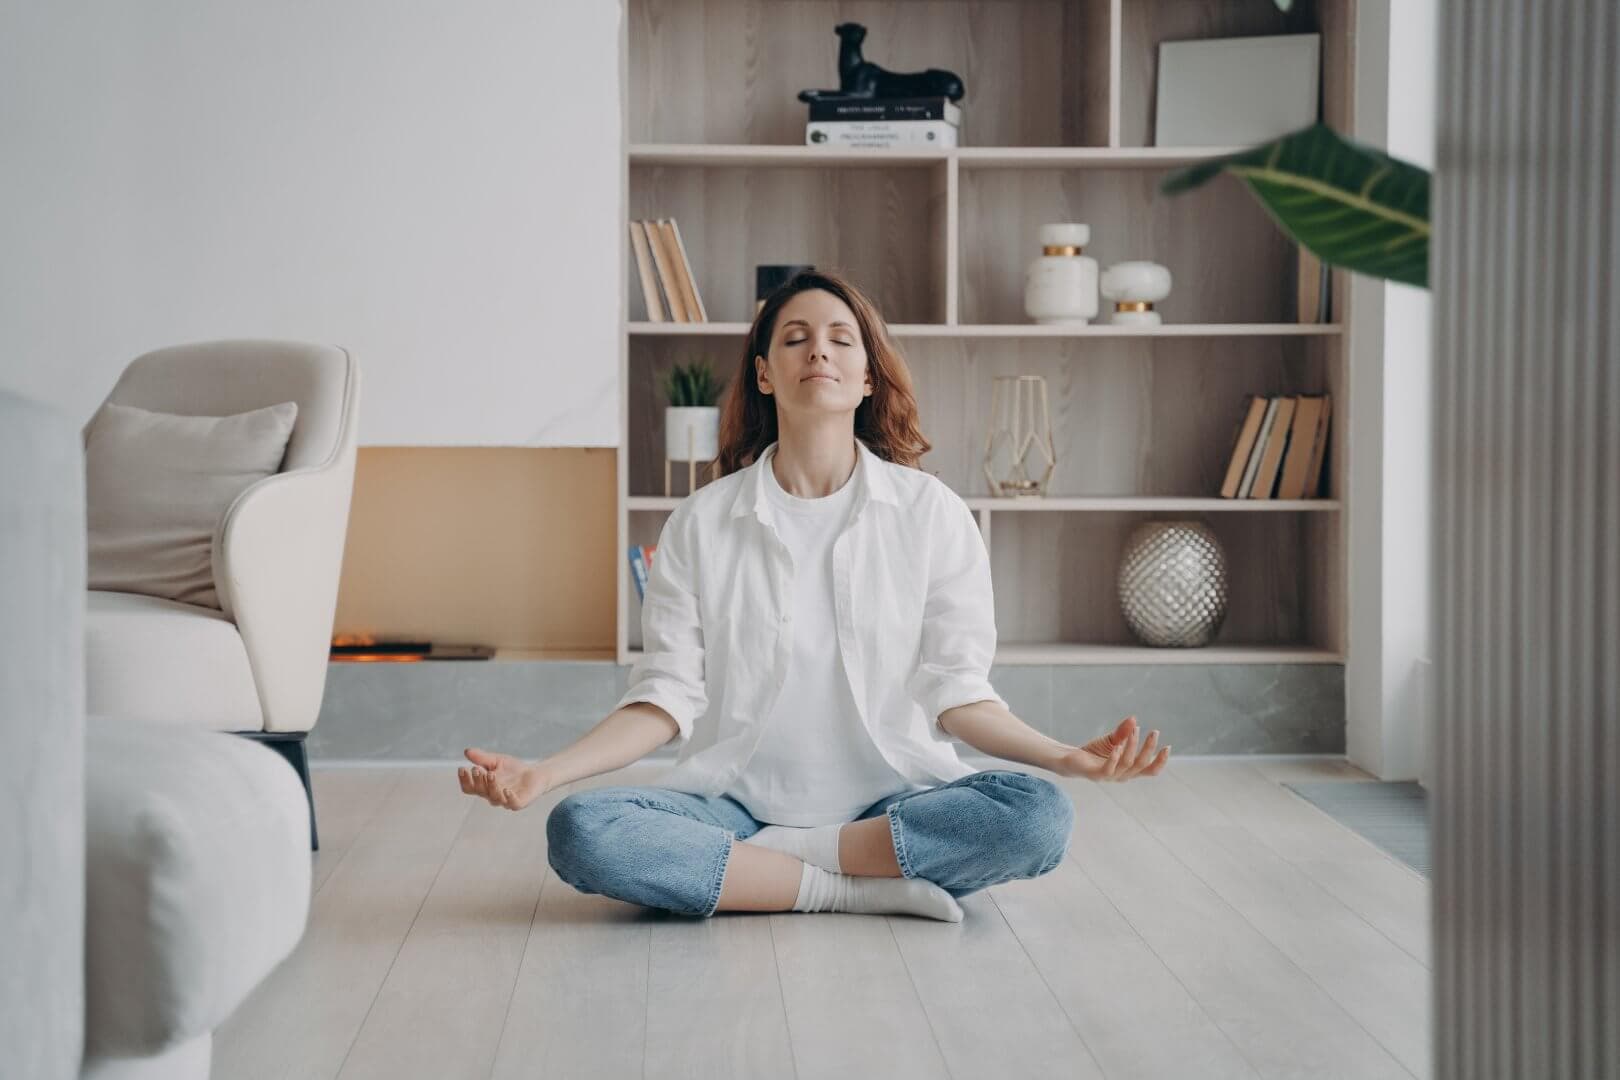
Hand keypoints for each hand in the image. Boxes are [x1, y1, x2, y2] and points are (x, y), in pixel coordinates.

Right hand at [457, 747, 550, 810]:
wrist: (535, 774)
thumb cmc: (513, 769)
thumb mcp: (496, 761)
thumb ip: (482, 758)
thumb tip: (467, 751)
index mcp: (484, 788)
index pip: (469, 788)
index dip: (464, 780)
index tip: (462, 768)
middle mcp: (492, 796)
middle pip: (480, 792)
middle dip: (478, 780)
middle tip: (477, 769)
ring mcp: (505, 801)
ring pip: (494, 797)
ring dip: (491, 786)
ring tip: (490, 773)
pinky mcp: (519, 803)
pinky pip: (512, 803)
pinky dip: (509, 798)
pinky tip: (507, 790)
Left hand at [1055, 716, 1169, 781]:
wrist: (1071, 759)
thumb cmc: (1094, 752)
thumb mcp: (1112, 740)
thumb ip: (1123, 733)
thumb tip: (1134, 718)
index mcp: (1129, 770)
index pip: (1150, 770)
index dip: (1160, 761)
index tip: (1167, 746)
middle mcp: (1122, 776)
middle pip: (1141, 764)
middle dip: (1149, 748)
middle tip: (1154, 732)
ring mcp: (1110, 776)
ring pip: (1127, 763)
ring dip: (1133, 745)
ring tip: (1135, 730)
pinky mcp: (1096, 775)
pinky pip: (1108, 768)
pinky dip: (1114, 757)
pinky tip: (1118, 746)